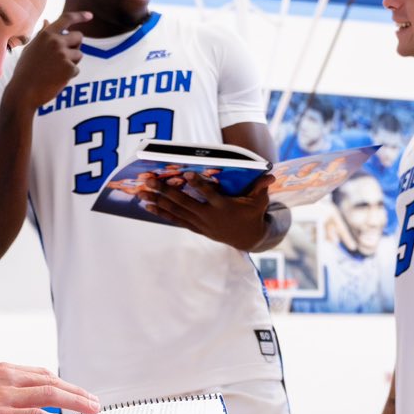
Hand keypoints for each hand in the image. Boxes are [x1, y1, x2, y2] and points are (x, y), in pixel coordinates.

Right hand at [0, 364, 99, 413]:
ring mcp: (6, 396)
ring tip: (91, 411)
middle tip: (93, 402)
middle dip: (77, 392)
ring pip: (51, 394)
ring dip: (76, 403)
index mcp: (3, 371)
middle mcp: (8, 378)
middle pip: (52, 381)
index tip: (75, 392)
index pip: (41, 374)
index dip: (62, 384)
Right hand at [6, 10, 91, 112]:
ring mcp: (63, 54)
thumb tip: (47, 21)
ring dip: (72, 62)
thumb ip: (41, 35)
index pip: (66, 19)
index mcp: (46, 34)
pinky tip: (56, 80)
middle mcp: (56, 41)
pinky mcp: (69, 69)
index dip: (80, 16)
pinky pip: (76, 70)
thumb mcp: (30, 49)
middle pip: (79, 36)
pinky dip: (69, 76)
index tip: (90, 16)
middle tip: (65, 57)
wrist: (23, 92)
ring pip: (79, 54)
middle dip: (76, 45)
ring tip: (56, 71)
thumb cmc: (25, 71)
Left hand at [146, 172, 273, 251]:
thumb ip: (261, 187)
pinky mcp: (195, 227)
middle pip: (184, 202)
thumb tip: (272, 174)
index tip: (186, 174)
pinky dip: (161, 213)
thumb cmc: (253, 214)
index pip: (209, 194)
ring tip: (141, 193)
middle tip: (149, 181)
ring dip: (157, 201)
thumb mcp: (259, 201)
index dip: (198, 184)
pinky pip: (175, 219)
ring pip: (175, 211)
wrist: (248, 239)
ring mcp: (200, 223)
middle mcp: (208, 216)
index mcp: (223, 207)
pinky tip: (147, 206)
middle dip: (165, 191)